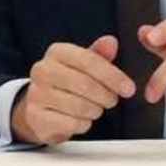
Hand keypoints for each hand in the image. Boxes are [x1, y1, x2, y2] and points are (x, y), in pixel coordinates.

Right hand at [11, 35, 134, 145]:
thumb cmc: (66, 83)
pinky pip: (71, 123)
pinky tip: (81, 119)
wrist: (39, 107)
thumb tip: (111, 42)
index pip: (89, 60)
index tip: (128, 88)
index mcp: (57, 52)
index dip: (113, 76)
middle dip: (106, 96)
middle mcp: (43, 70)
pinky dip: (83, 124)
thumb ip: (99, 55)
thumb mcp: (83, 65)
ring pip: (80, 106)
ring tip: (95, 108)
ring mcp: (37, 94)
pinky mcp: (36, 117)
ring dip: (95, 111)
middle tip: (111, 100)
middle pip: (86, 84)